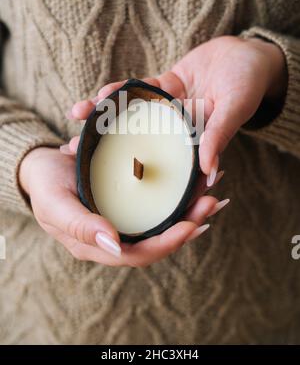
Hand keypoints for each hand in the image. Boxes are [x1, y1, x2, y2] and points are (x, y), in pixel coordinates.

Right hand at [20, 147, 223, 266]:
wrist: (41, 167)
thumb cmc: (44, 185)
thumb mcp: (55, 204)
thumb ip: (80, 226)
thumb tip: (115, 246)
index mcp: (99, 244)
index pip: (140, 254)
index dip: (167, 243)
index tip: (192, 226)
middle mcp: (117, 234)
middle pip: (159, 236)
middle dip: (189, 222)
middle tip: (212, 201)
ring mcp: (124, 217)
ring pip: (163, 218)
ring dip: (189, 206)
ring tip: (211, 190)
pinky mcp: (128, 199)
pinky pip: (157, 200)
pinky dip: (177, 192)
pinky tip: (193, 179)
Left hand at [66, 35, 285, 180]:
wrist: (248, 53)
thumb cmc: (248, 83)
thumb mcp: (235, 108)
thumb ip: (220, 134)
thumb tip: (209, 171)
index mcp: (193, 142)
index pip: (162, 162)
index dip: (135, 171)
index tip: (106, 180)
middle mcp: (176, 128)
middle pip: (138, 139)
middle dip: (107, 143)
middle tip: (76, 149)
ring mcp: (168, 108)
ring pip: (133, 113)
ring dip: (106, 113)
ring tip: (78, 114)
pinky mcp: (165, 87)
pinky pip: (140, 90)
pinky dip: (122, 90)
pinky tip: (101, 93)